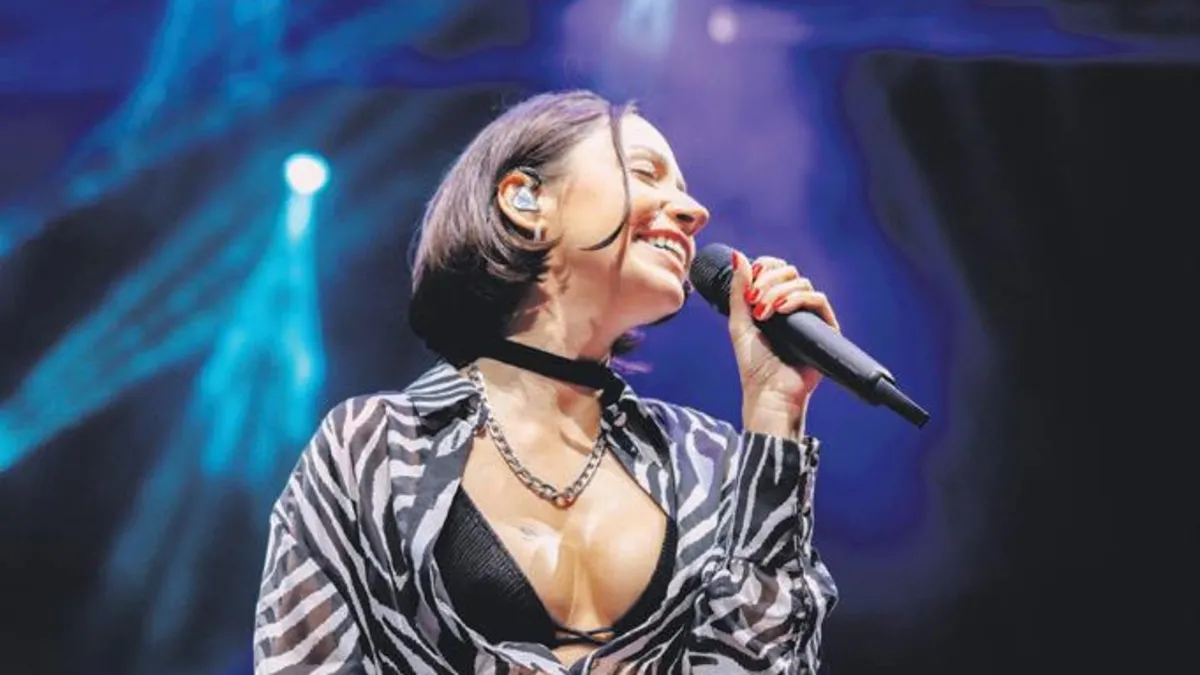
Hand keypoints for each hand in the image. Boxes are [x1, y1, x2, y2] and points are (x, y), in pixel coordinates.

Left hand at [727, 250, 839, 435]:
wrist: (770, 393)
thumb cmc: (754, 365)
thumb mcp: (740, 322)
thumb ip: (739, 290)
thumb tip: (737, 255)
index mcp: (773, 302)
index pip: (775, 270)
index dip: (764, 268)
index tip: (751, 280)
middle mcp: (792, 306)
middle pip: (789, 272)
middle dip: (769, 281)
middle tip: (754, 302)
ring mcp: (809, 316)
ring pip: (802, 283)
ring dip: (779, 292)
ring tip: (764, 313)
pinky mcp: (824, 328)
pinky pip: (818, 300)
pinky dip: (799, 299)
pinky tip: (783, 310)